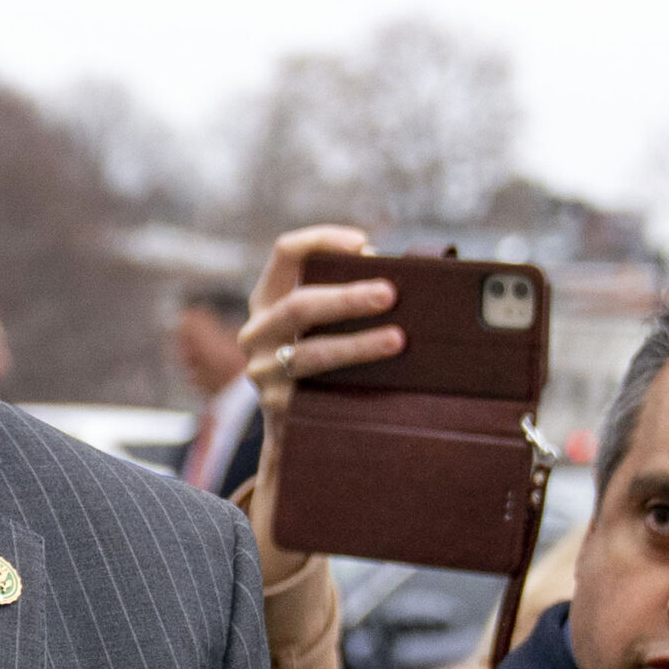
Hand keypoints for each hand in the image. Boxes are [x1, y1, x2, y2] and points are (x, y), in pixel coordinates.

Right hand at [236, 226, 401, 578]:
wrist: (295, 427)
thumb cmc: (324, 358)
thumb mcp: (321, 323)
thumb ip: (349, 295)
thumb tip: (410, 276)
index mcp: (269, 300)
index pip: (286, 254)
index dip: (322, 241)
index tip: (364, 243)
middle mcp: (258, 333)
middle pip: (299, 305)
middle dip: (348, 297)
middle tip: (390, 294)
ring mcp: (265, 372)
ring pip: (311, 354)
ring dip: (358, 344)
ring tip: (398, 339)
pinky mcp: (282, 407)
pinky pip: (318, 393)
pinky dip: (355, 383)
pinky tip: (386, 383)